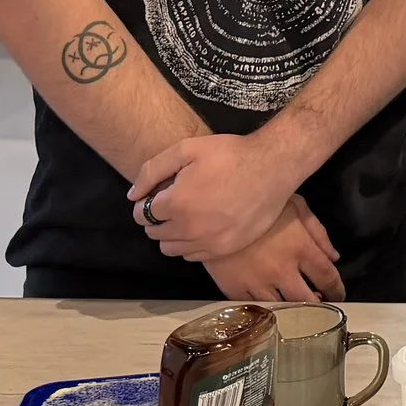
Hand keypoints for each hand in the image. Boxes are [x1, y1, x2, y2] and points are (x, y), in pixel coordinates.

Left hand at [129, 132, 297, 262]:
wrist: (272, 167)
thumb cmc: (230, 154)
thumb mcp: (187, 149)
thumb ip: (152, 170)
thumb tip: (133, 195)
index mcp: (176, 203)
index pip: (142, 214)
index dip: (145, 202)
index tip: (156, 194)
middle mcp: (189, 229)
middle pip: (154, 233)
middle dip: (156, 218)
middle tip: (172, 202)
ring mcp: (208, 243)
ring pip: (171, 248)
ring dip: (171, 233)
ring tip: (186, 215)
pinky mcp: (224, 250)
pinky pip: (193, 256)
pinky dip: (190, 244)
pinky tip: (201, 225)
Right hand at [201, 196, 344, 302]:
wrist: (214, 207)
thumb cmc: (260, 203)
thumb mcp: (296, 206)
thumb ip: (318, 232)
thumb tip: (334, 257)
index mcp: (300, 248)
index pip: (328, 276)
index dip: (337, 289)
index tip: (338, 294)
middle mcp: (282, 270)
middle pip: (308, 300)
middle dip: (318, 305)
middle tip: (319, 304)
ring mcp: (258, 283)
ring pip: (283, 309)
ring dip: (293, 310)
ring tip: (296, 307)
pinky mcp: (235, 290)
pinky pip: (256, 308)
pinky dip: (267, 309)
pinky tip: (271, 305)